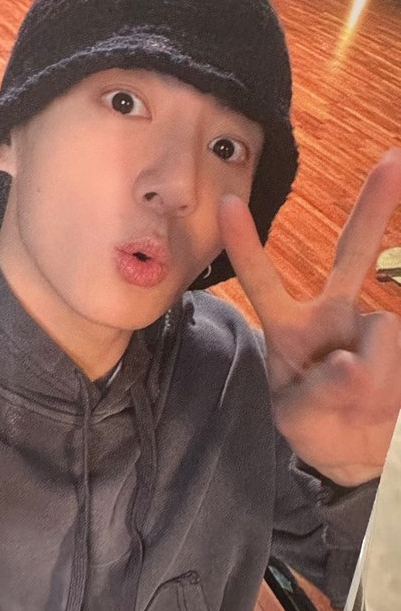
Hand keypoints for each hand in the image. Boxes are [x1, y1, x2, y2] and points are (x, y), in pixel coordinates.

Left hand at [219, 148, 400, 485]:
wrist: (360, 451)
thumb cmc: (316, 426)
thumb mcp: (299, 418)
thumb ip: (320, 392)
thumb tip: (352, 362)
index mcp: (293, 326)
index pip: (263, 281)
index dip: (246, 245)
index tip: (226, 203)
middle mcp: (335, 314)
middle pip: (353, 252)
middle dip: (375, 206)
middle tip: (394, 159)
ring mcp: (372, 326)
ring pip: (381, 333)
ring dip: (375, 379)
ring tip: (364, 405)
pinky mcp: (396, 341)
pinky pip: (398, 349)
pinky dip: (392, 378)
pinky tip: (386, 397)